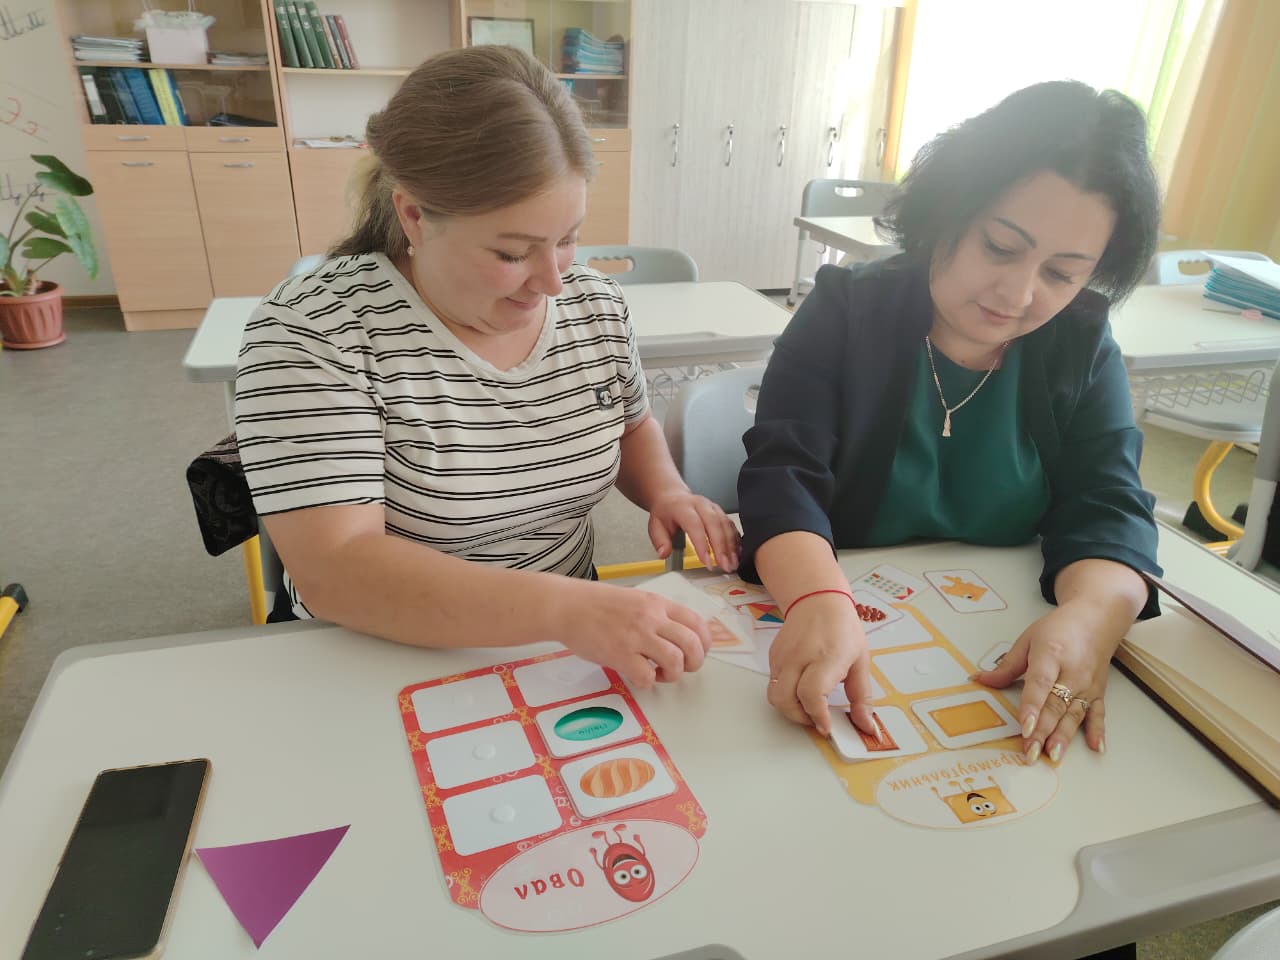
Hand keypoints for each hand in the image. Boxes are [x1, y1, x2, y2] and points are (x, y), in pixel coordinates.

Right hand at [556, 580, 712, 688]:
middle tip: (683, 667)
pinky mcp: (619, 654)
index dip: (704, 643)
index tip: (698, 652)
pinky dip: (647, 682)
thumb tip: (676, 636)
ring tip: (659, 674)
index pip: (697, 623)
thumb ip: (656, 615)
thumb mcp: (634, 599)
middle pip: (693, 644)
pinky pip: (647, 676)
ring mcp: (636, 636)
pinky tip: (638, 676)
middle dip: (695, 662)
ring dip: (673, 674)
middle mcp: (651, 618)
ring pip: (675, 661)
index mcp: (656, 604)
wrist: (566, 606)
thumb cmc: (595, 604)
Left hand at [647, 488, 740, 570]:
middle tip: (724, 566)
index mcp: (683, 507)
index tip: (707, 561)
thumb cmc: (666, 512)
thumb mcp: (655, 526)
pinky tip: (737, 553)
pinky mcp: (720, 512)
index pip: (695, 525)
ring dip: (731, 546)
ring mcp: (712, 507)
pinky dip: (735, 540)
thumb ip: (660, 541)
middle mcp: (700, 504)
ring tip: (733, 563)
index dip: (702, 544)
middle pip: (715, 524)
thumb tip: (664, 553)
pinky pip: (731, 525)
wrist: (672, 497)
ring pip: (726, 525)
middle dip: (721, 547)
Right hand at [766, 594, 875, 735]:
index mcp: (827, 657)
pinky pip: (774, 685)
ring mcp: (783, 657)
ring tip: (808, 707)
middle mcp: (800, 657)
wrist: (817, 601)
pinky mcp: (773, 657)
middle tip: (817, 720)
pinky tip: (801, 690)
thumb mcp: (861, 661)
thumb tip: (866, 726)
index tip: (826, 727)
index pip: (812, 693)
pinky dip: (786, 695)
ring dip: (790, 709)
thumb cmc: (842, 629)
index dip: (817, 715)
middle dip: (800, 718)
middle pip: (786, 700)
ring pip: (775, 696)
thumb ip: (862, 697)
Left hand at [973, 601, 1118, 762]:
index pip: (1040, 684)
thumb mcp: (1028, 640)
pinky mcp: (1098, 692)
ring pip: (1074, 715)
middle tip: (1030, 753)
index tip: (1025, 727)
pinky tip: (1095, 748)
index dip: (1032, 707)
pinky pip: (1097, 714)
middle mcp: (1072, 673)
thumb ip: (1006, 665)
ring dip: (1063, 737)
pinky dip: (1097, 731)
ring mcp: (1087, 685)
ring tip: (1052, 756)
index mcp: (1051, 655)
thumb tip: (980, 680)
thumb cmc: (1059, 629)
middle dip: (1043, 732)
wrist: (1095, 619)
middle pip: (1055, 706)